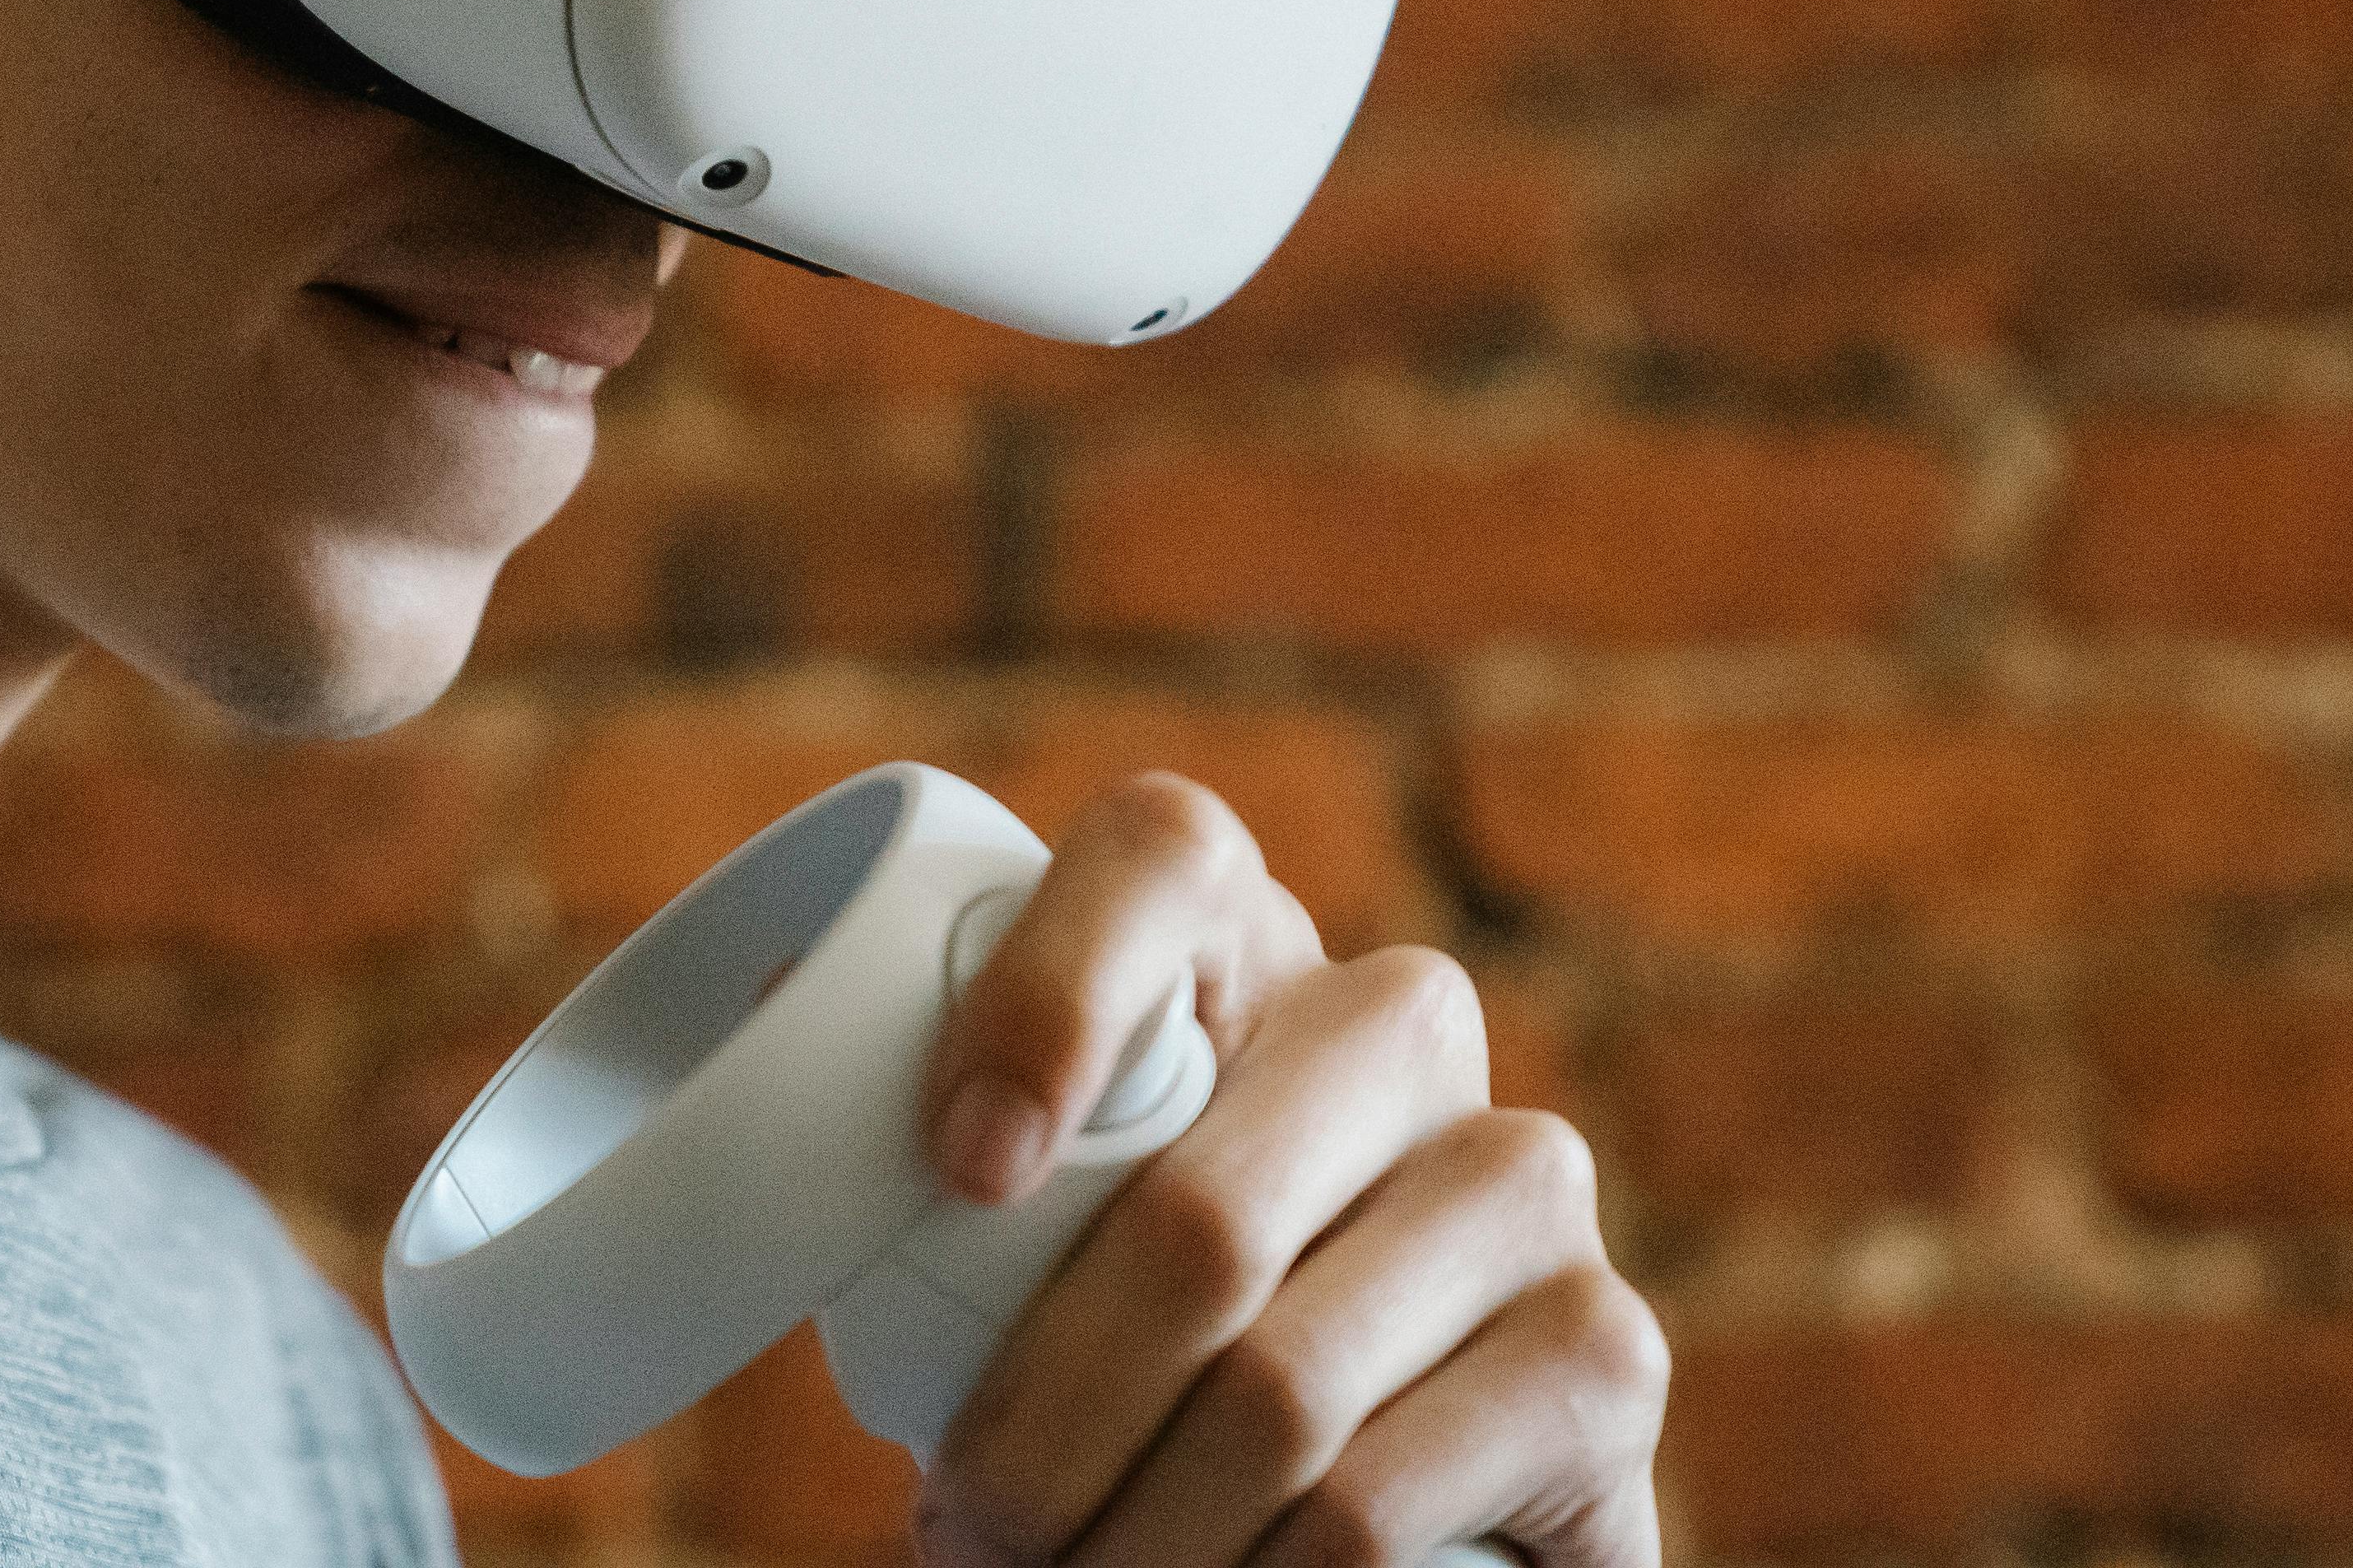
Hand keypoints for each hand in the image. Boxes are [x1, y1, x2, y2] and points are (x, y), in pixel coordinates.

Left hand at [906, 773, 1666, 1567]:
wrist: (1376, 1508)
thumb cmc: (1125, 1340)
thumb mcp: (1027, 1221)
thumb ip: (926, 1137)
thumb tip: (745, 1054)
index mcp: (1233, 945)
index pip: (1161, 852)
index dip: (1052, 994)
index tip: (958, 1172)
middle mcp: (1398, 1024)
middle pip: (1199, 1211)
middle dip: (1044, 1420)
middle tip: (967, 1523)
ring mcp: (1523, 1179)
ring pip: (1279, 1389)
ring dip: (1130, 1537)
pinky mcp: (1607, 1352)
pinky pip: (1380, 1505)